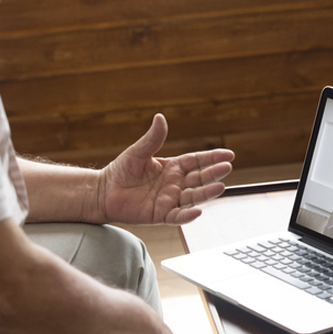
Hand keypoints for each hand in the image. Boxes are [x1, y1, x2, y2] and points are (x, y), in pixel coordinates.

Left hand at [99, 114, 233, 225]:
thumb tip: (160, 117)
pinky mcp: (161, 215)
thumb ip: (152, 138)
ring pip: (193, 196)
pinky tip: (198, 211)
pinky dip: (187, 215)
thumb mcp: (138, 151)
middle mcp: (175, 183)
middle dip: (213, 173)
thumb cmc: (121, 171)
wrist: (104, 192)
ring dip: (207, 193)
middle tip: (226, 168)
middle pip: (199, 178)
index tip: (228, 154)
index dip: (212, 158)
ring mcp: (170, 199)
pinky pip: (177, 216)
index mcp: (172, 167)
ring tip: (220, 187)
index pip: (197, 161)